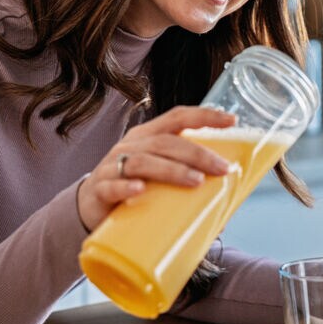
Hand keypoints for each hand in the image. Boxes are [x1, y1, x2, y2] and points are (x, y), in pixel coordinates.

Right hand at [76, 106, 235, 230]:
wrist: (91, 208)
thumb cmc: (133, 187)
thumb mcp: (159, 178)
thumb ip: (186, 183)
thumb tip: (224, 205)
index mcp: (148, 136)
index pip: (177, 117)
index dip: (204, 115)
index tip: (231, 120)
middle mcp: (130, 146)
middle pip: (165, 142)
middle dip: (196, 153)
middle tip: (221, 168)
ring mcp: (112, 166)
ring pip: (143, 162)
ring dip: (172, 170)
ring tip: (195, 181)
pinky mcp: (99, 190)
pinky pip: (112, 185)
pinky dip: (126, 186)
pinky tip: (140, 190)